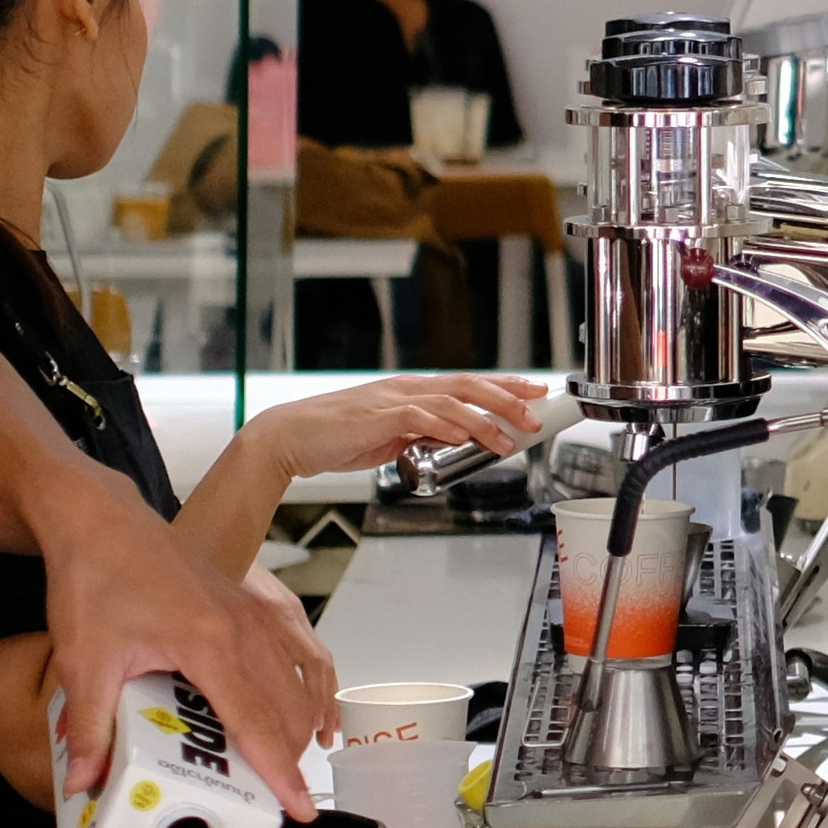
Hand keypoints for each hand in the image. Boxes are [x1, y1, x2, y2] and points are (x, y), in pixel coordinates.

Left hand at [40, 496, 338, 815]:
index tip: (299, 808)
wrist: (101, 518)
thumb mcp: (83, 659)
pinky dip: (288, 693)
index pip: (257, 724)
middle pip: (286, 709)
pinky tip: (275, 712)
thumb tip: (84, 782)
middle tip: (274, 801)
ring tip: (275, 766)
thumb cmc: (95, 577)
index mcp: (210, 644)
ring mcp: (250, 614)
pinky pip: (285, 658)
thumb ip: (89, 727)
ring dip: (291, 727)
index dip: (280, 772)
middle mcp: (243, 629)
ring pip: (292, 684)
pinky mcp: (245, 606)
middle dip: (288, 759)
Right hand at [263, 375, 548, 480]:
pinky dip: (448, 426)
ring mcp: (394, 400)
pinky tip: (467, 437)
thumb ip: (419, 438)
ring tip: (510, 436)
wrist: (291, 438)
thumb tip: (451, 443)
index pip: (468, 384)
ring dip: (486, 418)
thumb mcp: (389, 438)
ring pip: (453, 400)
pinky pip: (422, 418)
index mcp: (411, 393)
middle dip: (508, 396)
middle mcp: (408, 390)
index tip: (533, 392)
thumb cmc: (334, 437)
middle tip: (537, 410)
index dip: (504, 387)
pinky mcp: (381, 417)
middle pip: (470, 385)